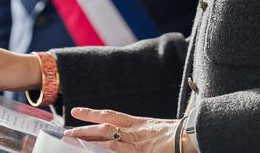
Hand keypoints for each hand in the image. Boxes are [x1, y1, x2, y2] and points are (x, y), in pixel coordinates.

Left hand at [65, 108, 181, 151]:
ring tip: (73, 142)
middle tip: (66, 132)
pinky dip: (104, 151)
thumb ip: (143, 133)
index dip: (93, 113)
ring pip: (108, 142)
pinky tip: (91, 150)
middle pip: (105, 128)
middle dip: (85, 130)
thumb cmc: (181, 134)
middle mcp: (136, 132)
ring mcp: (137, 144)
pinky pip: (117, 151)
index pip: (112, 116)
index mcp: (140, 124)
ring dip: (89, 142)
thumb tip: (129, 137)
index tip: (77, 111)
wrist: (193, 137)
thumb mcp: (158, 130)